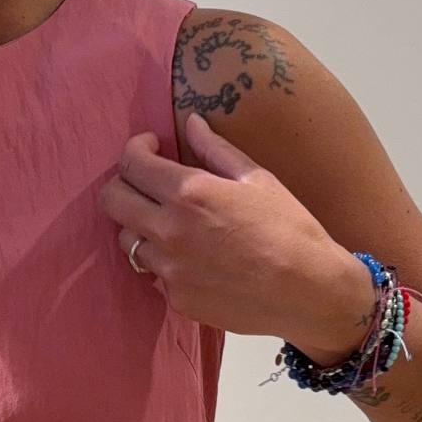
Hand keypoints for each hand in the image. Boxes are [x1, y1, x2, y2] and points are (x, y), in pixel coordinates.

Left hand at [97, 113, 374, 356]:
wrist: (310, 291)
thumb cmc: (290, 229)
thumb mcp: (257, 179)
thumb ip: (216, 149)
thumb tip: (191, 122)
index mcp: (189, 193)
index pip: (131, 163)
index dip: (135, 149)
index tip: (151, 147)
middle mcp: (169, 232)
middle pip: (112, 201)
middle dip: (123, 183)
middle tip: (146, 182)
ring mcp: (169, 270)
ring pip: (127, 240)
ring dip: (141, 225)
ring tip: (170, 222)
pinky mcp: (177, 299)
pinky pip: (153, 274)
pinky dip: (164, 261)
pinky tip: (192, 257)